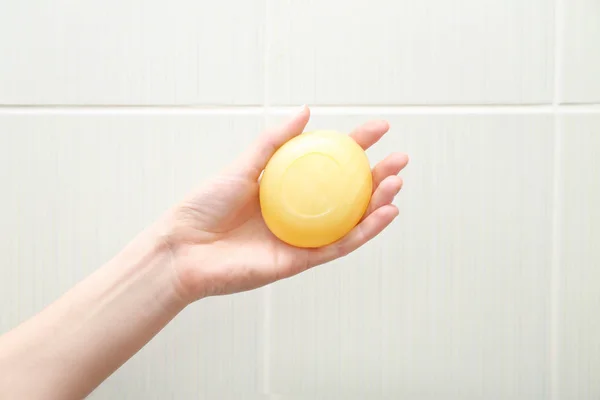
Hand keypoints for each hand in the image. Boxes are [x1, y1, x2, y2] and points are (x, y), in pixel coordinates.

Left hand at [164, 106, 408, 300]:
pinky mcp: (299, 261)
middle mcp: (299, 213)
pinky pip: (339, 246)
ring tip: (397, 182)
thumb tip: (306, 111)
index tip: (380, 129)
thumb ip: (274, 142)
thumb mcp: (242, 166)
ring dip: (378, 203)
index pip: (329, 164)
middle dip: (377, 176)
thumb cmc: (205, 206)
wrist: (183, 248)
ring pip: (350, 221)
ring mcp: (301, 238)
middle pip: (347, 194)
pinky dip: (365, 231)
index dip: (357, 147)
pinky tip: (385, 213)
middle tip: (400, 158)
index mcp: (287, 189)